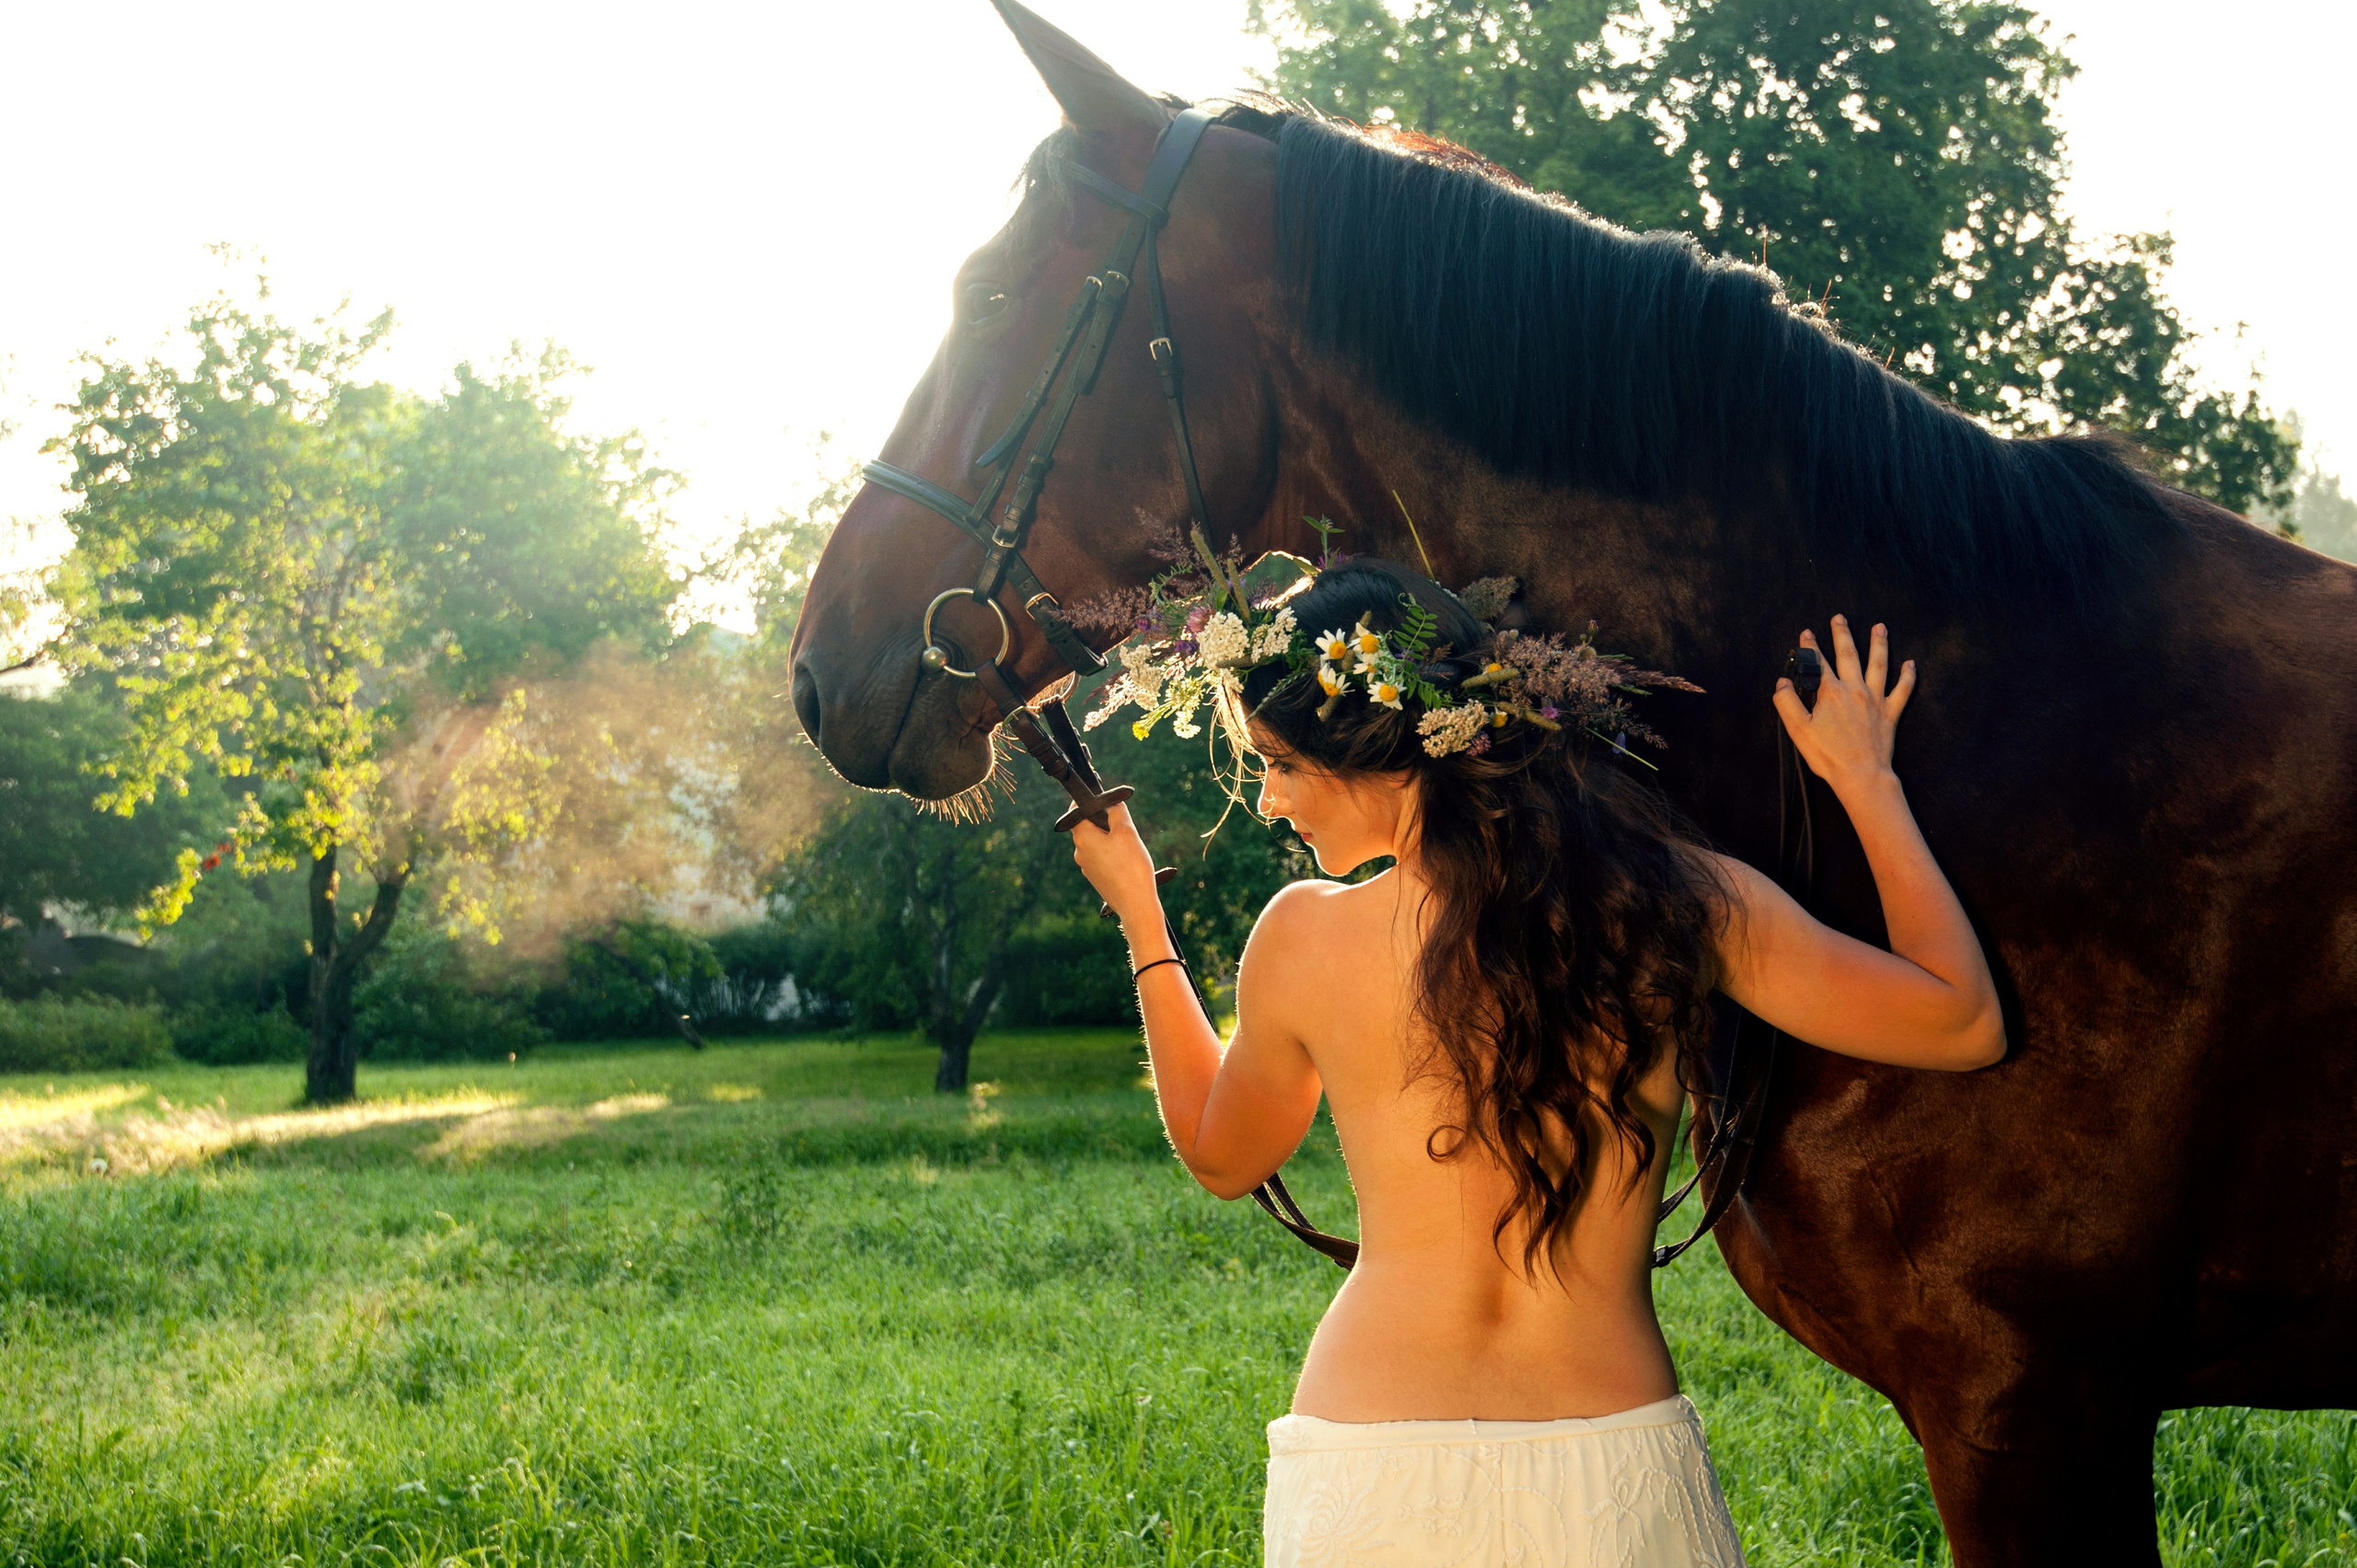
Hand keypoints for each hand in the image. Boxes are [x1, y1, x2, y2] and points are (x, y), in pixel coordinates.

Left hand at [1070, 803, 1163, 925]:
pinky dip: (1113, 853)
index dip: (1088, 800)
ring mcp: (1087, 867)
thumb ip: (1117, 811)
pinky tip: (1129, 860)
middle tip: (1124, 823)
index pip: (1076, 811)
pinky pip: (1102, 858)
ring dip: (1111, 838)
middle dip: (1105, 821)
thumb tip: (1111, 803)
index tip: (1101, 796)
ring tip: (1130, 846)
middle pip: (1088, 826)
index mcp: (1082, 838)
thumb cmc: (1131, 866)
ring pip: (1097, 843)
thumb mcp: (1126, 832)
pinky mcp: (1096, 878)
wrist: (1135, 904)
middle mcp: (1080, 852)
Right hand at [1772, 615, 1915, 792]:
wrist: (1861, 774)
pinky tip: (1911, 663)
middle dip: (1842, 634)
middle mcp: (1855, 689)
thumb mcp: (1798, 730)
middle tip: (1839, 618)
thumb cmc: (1829, 755)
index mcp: (1831, 692)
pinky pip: (1903, 690)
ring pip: (1879, 664)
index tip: (1806, 634)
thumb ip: (1787, 703)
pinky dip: (1908, 676)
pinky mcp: (1891, 713)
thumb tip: (1781, 683)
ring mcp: (1876, 699)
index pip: (1817, 663)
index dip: (1810, 647)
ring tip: (1880, 627)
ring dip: (1879, 644)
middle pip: (1848, 655)